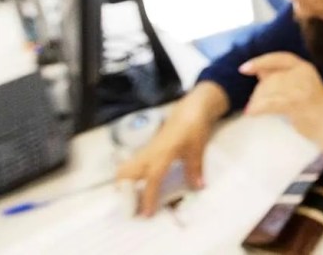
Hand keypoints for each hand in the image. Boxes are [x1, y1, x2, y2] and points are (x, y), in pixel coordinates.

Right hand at [115, 91, 217, 215]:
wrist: (190, 109)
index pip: (152, 178)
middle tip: (131, 209)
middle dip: (125, 192)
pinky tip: (136, 187)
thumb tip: (198, 186)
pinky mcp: (147, 149)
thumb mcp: (198, 148)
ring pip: (126, 168)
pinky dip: (129, 177)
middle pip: (127, 173)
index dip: (148, 196)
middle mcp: (149, 153)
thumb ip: (196, 168)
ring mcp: (146, 150)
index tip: (146, 213)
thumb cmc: (193, 127)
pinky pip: (132, 165)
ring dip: (124, 184)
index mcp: (163, 153)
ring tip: (131, 200)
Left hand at [239, 52, 322, 139]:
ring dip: (256, 101)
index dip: (260, 61)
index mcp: (305, 68)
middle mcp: (303, 74)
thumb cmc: (317, 110)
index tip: (243, 69)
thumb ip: (282, 78)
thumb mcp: (301, 87)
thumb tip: (259, 71)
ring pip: (268, 90)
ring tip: (253, 109)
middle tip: (252, 103)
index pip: (280, 58)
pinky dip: (257, 108)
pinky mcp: (295, 103)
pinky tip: (251, 113)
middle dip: (258, 91)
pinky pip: (269, 104)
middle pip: (271, 78)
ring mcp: (300, 88)